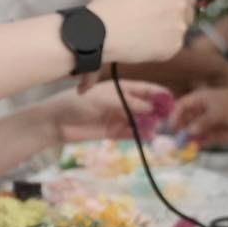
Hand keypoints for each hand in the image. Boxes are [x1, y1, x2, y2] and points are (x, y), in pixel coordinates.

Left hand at [46, 80, 173, 143]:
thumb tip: (152, 107)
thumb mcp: (104, 99)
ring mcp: (117, 117)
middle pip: (144, 106)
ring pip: (139, 120)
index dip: (158, 93)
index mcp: (118, 88)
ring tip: (158, 129)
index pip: (143, 89)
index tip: (172, 100)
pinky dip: (139, 135)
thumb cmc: (77, 104)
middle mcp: (120, 102)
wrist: (55, 122)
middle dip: (157, 111)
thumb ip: (128, 103)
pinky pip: (130, 133)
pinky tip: (148, 137)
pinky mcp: (112, 132)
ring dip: (149, 124)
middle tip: (169, 119)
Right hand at [89, 0, 195, 64]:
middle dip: (175, 13)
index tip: (164, 4)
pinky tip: (144, 41)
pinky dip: (162, 45)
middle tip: (153, 19)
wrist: (99, 34)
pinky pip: (173, 45)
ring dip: (169, 29)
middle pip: (188, 11)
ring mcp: (178, 29)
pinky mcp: (173, 48)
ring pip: (180, 29)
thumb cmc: (108, 4)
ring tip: (146, 31)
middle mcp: (179, 7)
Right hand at [173, 88, 227, 144]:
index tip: (172, 126)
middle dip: (179, 129)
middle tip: (176, 138)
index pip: (181, 106)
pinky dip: (197, 145)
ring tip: (185, 145)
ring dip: (187, 139)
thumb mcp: (219, 111)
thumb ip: (204, 121)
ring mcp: (205, 124)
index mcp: (199, 100)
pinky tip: (197, 147)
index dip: (175, 115)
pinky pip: (201, 141)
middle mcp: (199, 113)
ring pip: (191, 132)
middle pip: (183, 121)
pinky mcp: (213, 136)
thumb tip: (190, 131)